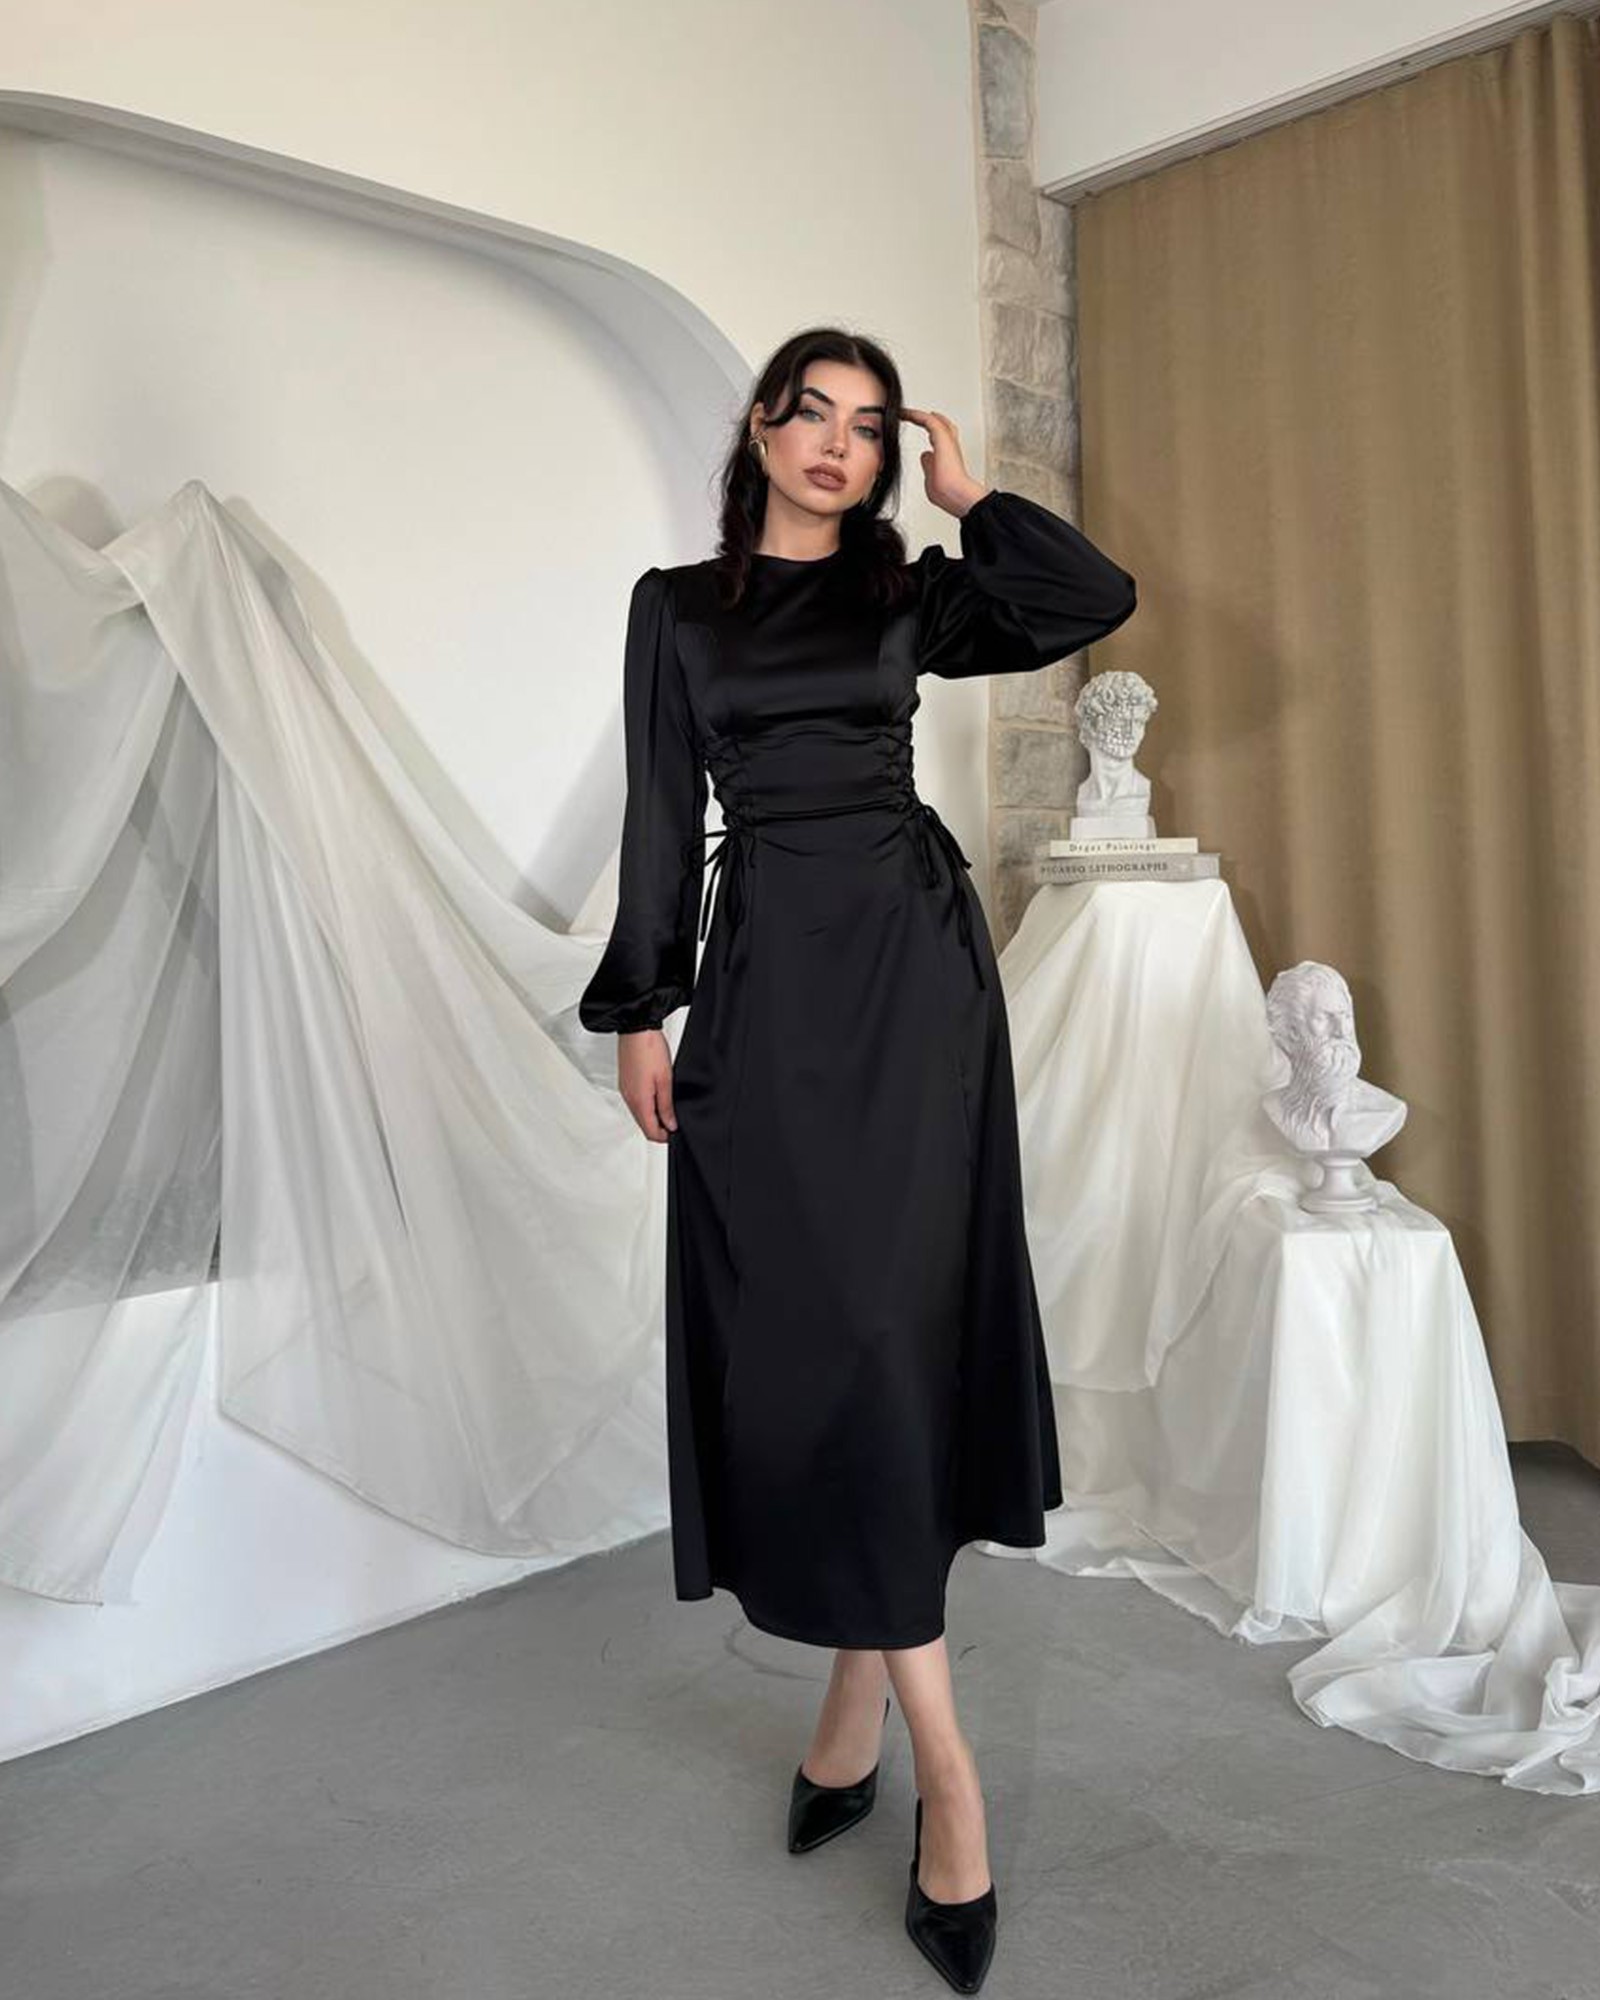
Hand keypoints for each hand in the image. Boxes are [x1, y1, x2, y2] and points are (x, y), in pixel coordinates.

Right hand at [618, 1027, 677, 1141]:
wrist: (636, 1029)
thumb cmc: (650, 1050)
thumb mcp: (666, 1080)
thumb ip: (666, 1106)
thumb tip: (670, 1125)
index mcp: (639, 1101)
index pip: (650, 1132)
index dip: (665, 1136)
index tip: (676, 1131)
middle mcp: (629, 1099)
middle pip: (643, 1125)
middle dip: (659, 1128)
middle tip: (675, 1120)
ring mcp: (625, 1091)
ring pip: (639, 1114)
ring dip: (653, 1116)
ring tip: (668, 1106)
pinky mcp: (625, 1083)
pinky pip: (635, 1102)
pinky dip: (646, 1105)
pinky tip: (657, 1096)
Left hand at [901, 407, 991, 518]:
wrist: (954, 493)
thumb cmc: (946, 492)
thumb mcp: (932, 477)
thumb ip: (928, 466)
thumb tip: (925, 456)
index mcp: (948, 455)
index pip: (939, 439)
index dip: (930, 433)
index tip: (921, 432)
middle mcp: (949, 445)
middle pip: (941, 426)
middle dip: (929, 419)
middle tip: (915, 415)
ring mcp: (947, 440)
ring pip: (934, 421)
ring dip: (918, 415)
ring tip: (904, 412)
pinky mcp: (941, 436)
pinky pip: (927, 419)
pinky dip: (915, 415)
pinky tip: (904, 413)